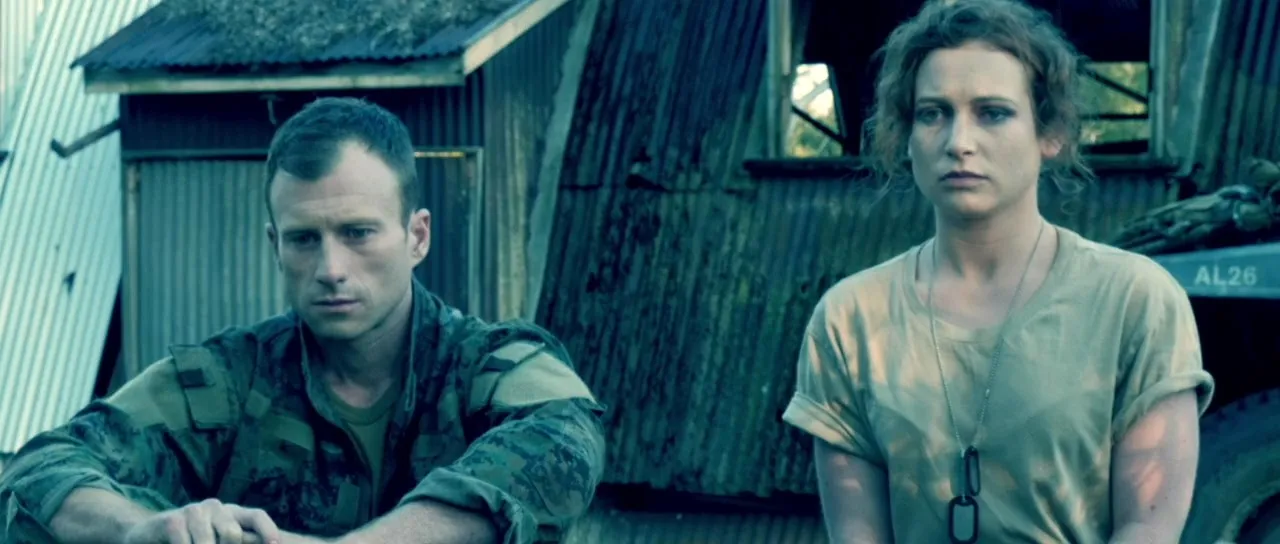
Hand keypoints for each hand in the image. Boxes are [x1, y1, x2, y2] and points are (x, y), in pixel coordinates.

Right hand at [122, 498, 281, 543]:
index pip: (256, 516)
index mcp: (231, 513)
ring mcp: (192, 511)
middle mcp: (215, 507)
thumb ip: (235, 542)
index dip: (268, 530)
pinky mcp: (172, 520)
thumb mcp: (214, 542)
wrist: (147, 535)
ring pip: (208, 543)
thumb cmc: (189, 541)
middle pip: (232, 534)